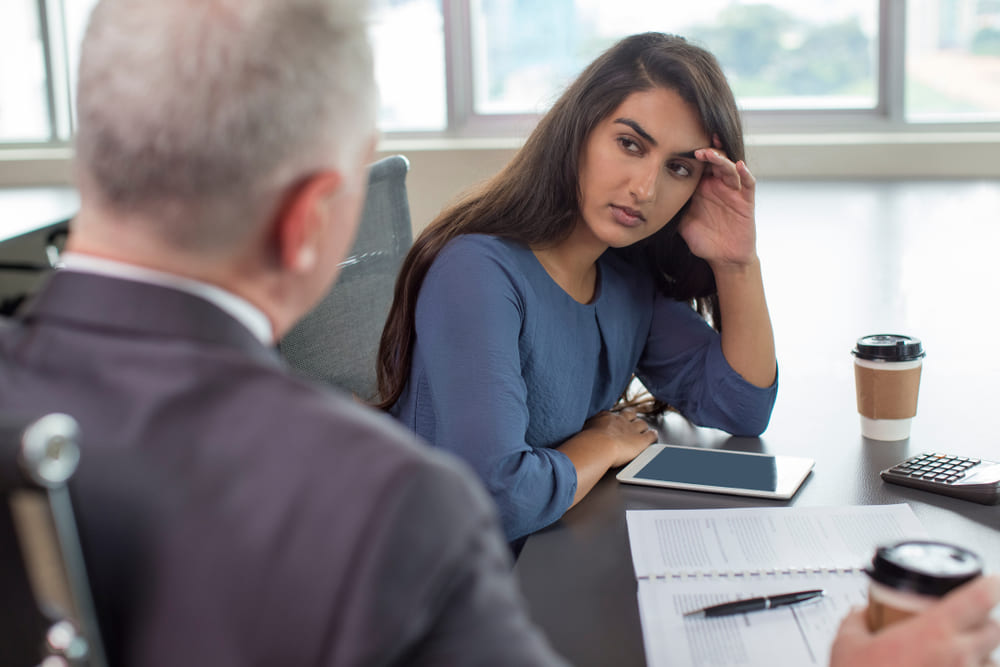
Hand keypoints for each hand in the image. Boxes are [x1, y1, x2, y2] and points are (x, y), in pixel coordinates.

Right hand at [581, 408, 656, 467]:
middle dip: (631, 417)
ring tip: (644, 429)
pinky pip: (650, 435)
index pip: (613, 415)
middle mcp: (620, 420)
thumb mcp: (581, 432)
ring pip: (641, 423)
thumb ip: (583, 432)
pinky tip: (654, 435)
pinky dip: (653, 435)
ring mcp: (631, 429)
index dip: (615, 417)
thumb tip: (576, 437)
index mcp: (605, 417)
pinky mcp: (641, 440)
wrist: (598, 446)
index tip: (615, 420)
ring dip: (642, 426)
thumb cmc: (586, 442)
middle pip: (630, 415)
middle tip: (632, 420)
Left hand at [681, 137, 756, 269]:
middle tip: (695, 146)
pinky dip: (745, 173)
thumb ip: (672, 209)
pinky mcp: (746, 201)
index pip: (699, 165)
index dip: (691, 155)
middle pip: (715, 161)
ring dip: (721, 159)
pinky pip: (748, 183)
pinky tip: (740, 166)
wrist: (723, 257)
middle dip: (707, 151)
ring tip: (710, 154)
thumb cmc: (703, 239)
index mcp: (702, 188)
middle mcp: (718, 186)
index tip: (679, 146)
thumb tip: (648, 203)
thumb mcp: (682, 223)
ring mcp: (733, 192)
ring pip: (730, 168)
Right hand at [829, 575, 999, 666]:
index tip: (992, 581)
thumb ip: (857, 621)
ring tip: (954, 661)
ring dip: (979, 658)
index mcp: (934, 632)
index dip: (991, 583)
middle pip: (995, 629)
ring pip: (992, 663)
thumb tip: (861, 613)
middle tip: (966, 624)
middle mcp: (960, 656)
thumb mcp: (846, 645)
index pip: (982, 596)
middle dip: (983, 623)